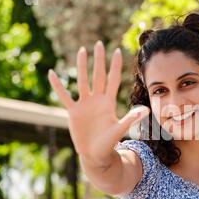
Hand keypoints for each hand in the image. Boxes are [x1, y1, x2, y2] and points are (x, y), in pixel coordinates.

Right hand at [48, 41, 149, 164]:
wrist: (95, 154)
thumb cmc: (109, 143)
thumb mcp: (120, 129)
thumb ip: (131, 119)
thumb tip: (146, 109)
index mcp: (108, 103)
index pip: (113, 80)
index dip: (115, 66)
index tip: (117, 51)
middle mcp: (97, 100)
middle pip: (98, 76)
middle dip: (99, 60)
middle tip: (99, 44)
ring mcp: (84, 105)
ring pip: (82, 81)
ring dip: (82, 67)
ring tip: (82, 51)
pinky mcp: (73, 112)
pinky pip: (64, 96)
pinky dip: (58, 86)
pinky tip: (52, 74)